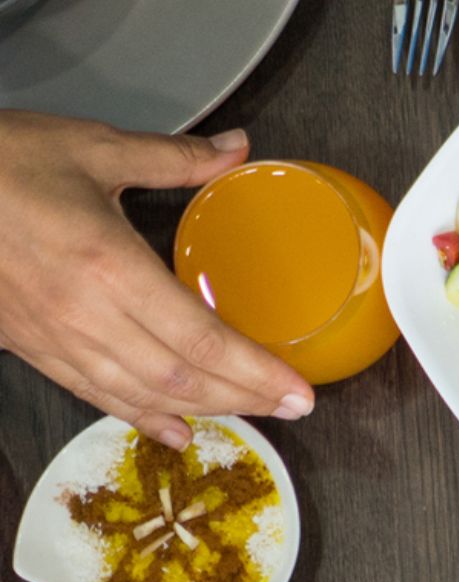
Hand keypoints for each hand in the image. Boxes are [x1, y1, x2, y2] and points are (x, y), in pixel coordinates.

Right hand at [0, 115, 312, 446]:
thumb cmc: (3, 160)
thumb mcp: (93, 148)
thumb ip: (174, 159)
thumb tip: (238, 149)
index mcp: (109, 265)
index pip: (201, 339)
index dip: (257, 373)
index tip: (301, 392)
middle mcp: (85, 314)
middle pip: (181, 378)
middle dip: (243, 398)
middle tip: (292, 407)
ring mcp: (56, 336)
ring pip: (143, 393)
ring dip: (202, 410)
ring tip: (249, 413)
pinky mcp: (32, 346)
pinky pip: (95, 393)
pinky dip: (142, 416)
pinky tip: (176, 429)